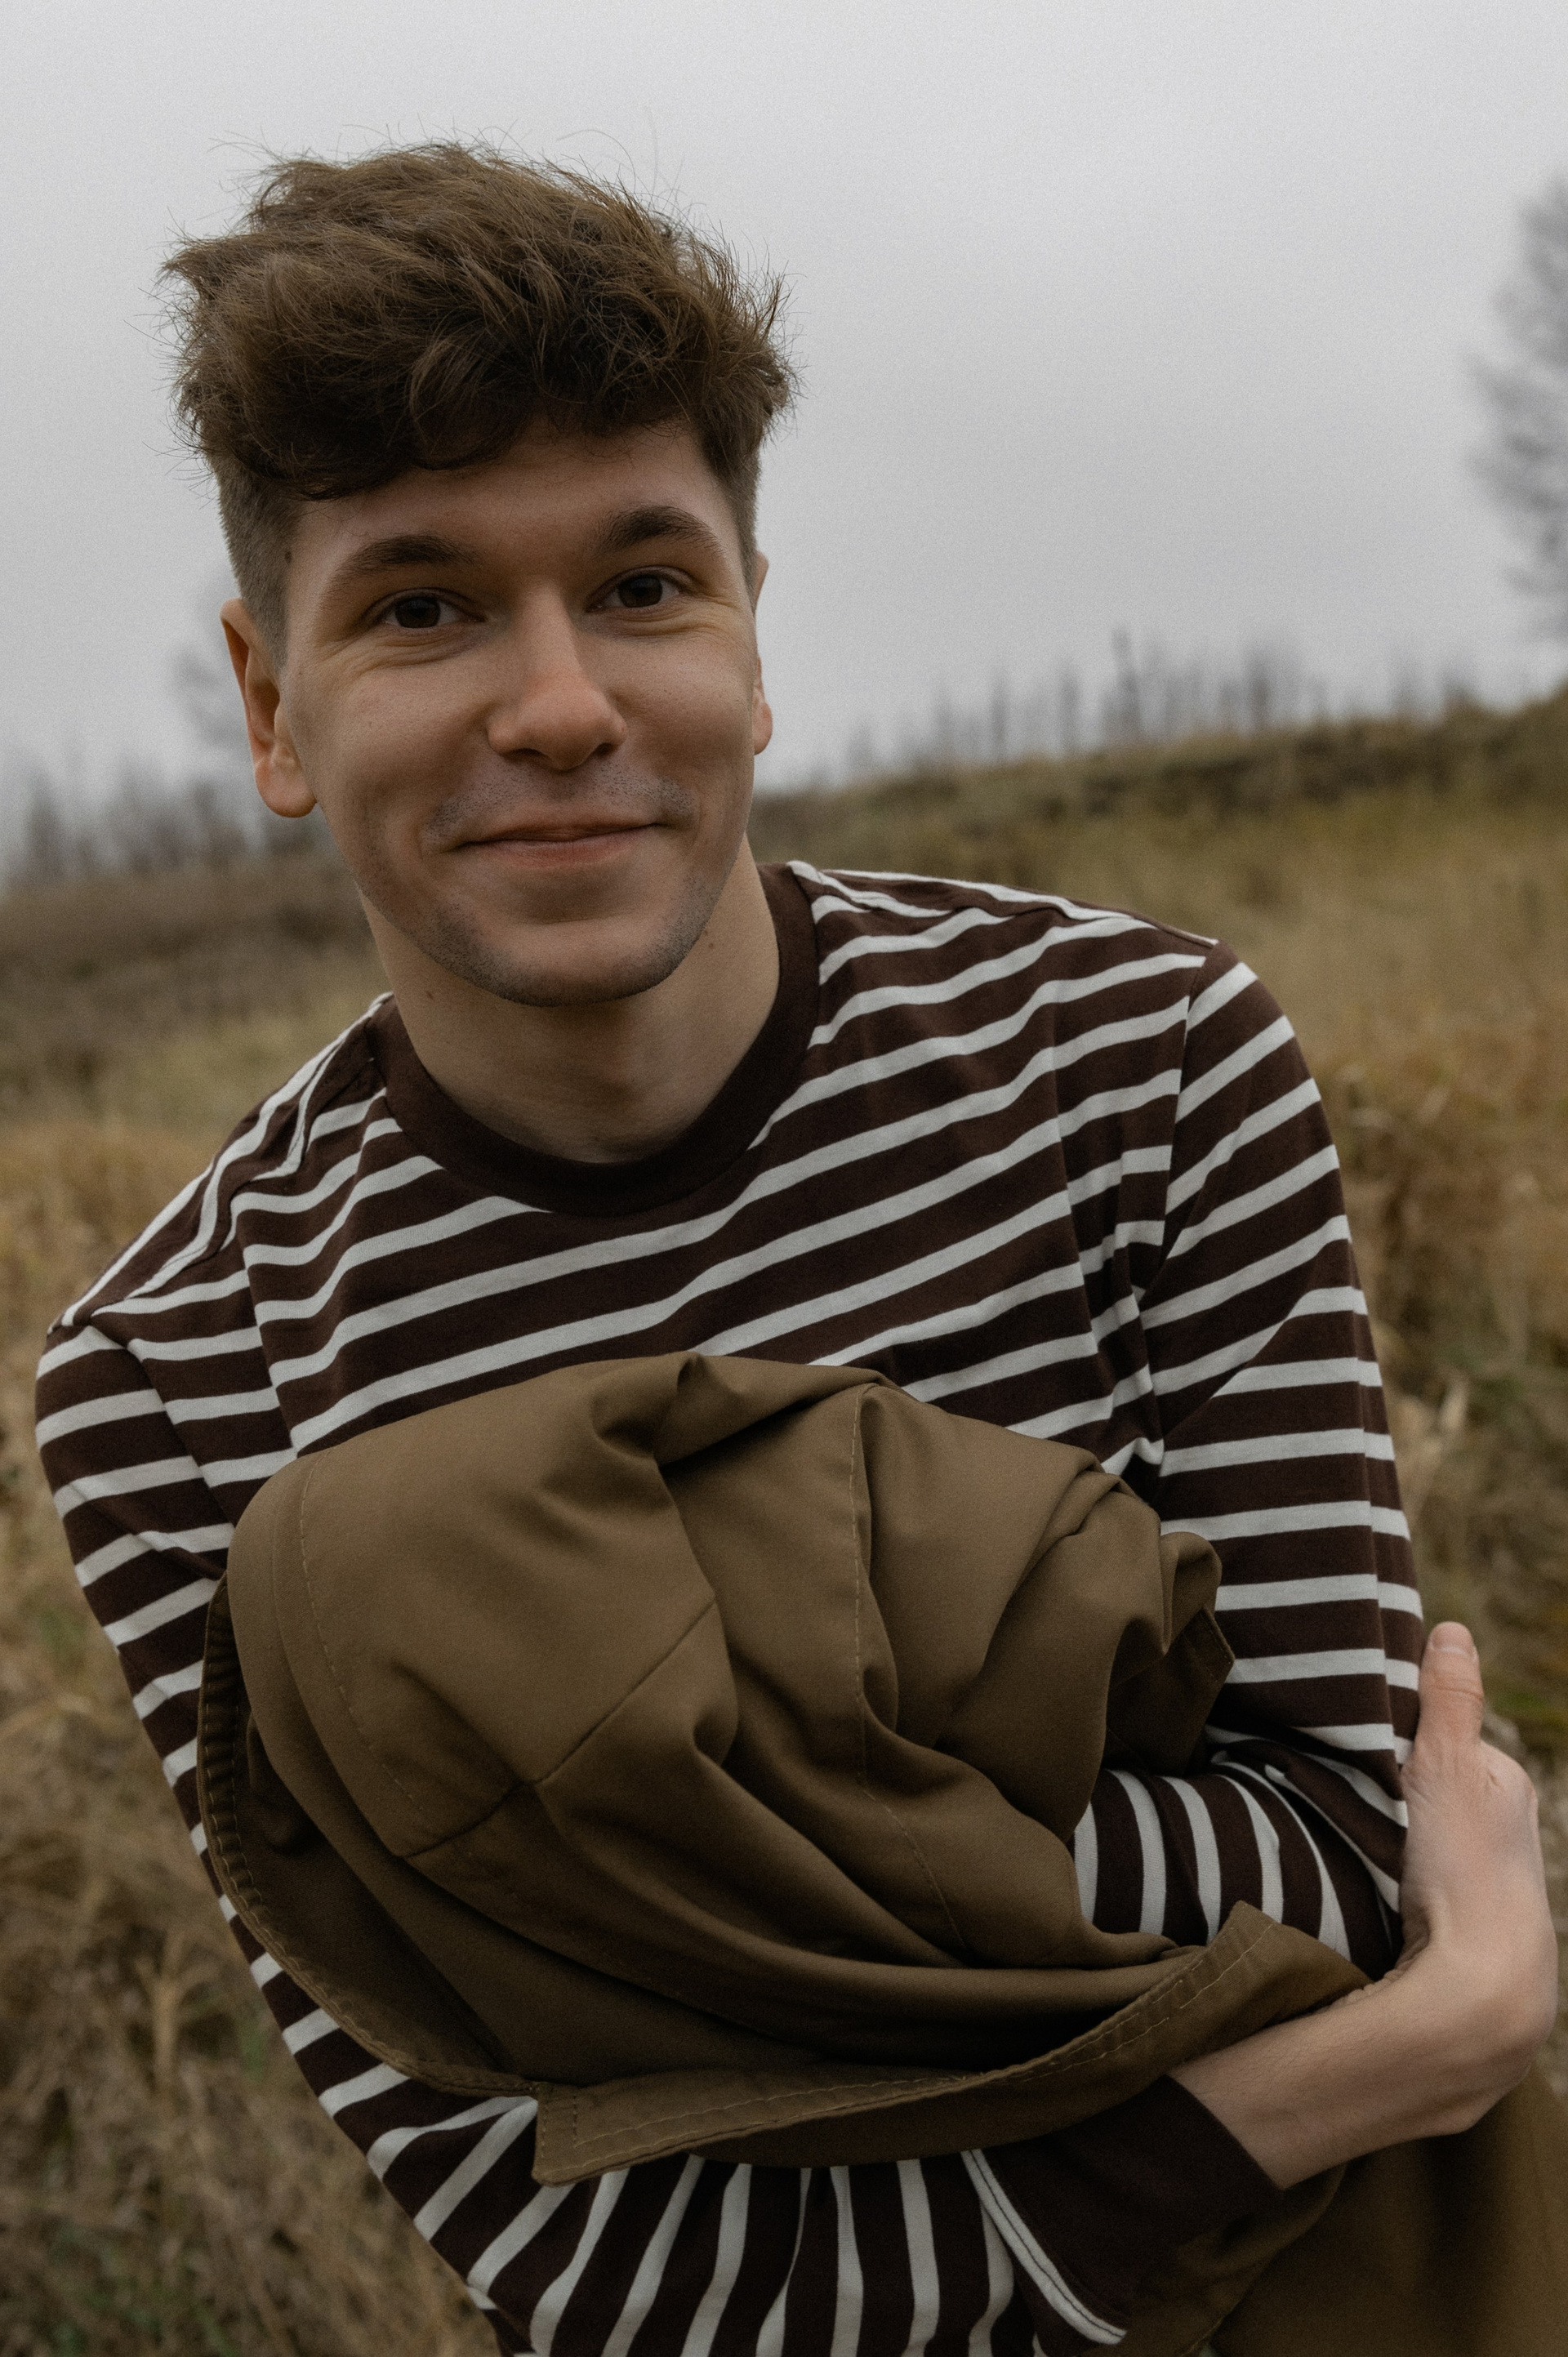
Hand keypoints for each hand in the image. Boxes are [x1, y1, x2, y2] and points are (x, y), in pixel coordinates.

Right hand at [1370, 1621, 1558, 2122]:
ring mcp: (1490, 1880)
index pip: (1442, 1739)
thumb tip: (1452, 1631)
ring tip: (1357, 1842)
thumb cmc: (1468, 1874)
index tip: (1357, 1744)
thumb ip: (1449, 1702)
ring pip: (1425, 1836)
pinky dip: (1397, 1878)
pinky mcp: (1465, 1925)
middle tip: (1353, 1797)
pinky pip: (1420, 1881)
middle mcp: (1510, 1830)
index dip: (1398, 1738)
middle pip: (1433, 1788)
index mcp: (1510, 1785)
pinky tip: (1374, 1886)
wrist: (1481, 1989)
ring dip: (1392, 1836)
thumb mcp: (1449, 1769)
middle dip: (1395, 1790)